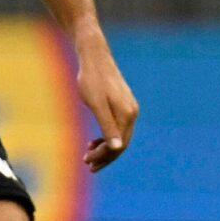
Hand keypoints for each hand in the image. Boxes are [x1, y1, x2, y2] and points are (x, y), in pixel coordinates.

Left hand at [74, 34, 138, 170]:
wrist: (94, 57)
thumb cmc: (92, 80)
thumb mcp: (96, 105)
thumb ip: (107, 126)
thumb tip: (117, 148)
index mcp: (127, 114)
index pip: (119, 145)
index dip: (104, 157)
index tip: (87, 161)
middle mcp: (132, 113)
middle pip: (121, 143)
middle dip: (105, 156)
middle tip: (87, 164)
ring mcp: (129, 108)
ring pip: (120, 136)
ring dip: (105, 148)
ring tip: (88, 153)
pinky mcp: (123, 104)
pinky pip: (118, 127)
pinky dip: (107, 136)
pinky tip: (94, 139)